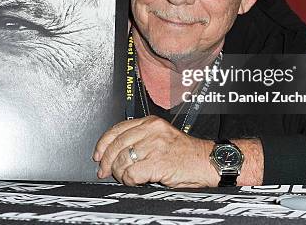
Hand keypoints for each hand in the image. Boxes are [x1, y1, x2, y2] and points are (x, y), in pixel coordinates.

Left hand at [93, 116, 217, 187]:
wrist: (208, 162)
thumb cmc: (186, 153)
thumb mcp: (162, 136)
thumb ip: (140, 138)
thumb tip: (114, 152)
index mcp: (150, 122)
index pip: (117, 129)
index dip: (103, 144)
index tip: (97, 154)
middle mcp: (151, 131)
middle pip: (116, 145)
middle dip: (106, 162)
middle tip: (104, 172)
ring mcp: (154, 146)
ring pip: (122, 160)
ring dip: (119, 173)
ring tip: (124, 178)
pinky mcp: (158, 163)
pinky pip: (132, 174)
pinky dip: (129, 181)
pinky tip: (135, 182)